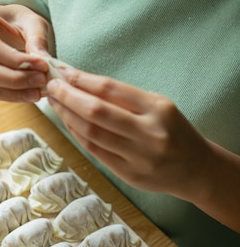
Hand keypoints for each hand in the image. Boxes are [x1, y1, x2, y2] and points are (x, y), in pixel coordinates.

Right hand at [0, 4, 53, 102]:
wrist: (6, 26)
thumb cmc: (17, 21)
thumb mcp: (32, 21)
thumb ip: (37, 39)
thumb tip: (43, 60)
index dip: (16, 60)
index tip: (43, 65)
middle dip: (12, 79)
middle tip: (40, 81)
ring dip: (10, 92)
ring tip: (36, 92)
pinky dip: (7, 96)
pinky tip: (27, 94)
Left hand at [45, 68, 210, 199]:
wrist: (196, 169)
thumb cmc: (172, 131)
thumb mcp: (158, 107)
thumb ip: (124, 99)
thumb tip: (80, 83)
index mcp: (158, 108)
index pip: (110, 89)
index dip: (81, 80)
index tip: (62, 71)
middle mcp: (149, 132)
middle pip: (96, 112)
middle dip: (68, 97)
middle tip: (51, 86)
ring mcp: (139, 156)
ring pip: (91, 133)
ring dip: (67, 116)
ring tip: (54, 103)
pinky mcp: (129, 174)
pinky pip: (94, 151)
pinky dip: (76, 134)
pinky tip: (67, 122)